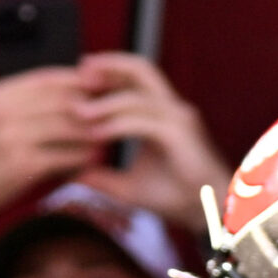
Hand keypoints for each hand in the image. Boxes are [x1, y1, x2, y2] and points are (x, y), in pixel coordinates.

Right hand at [0, 35, 95, 272]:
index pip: (45, 78)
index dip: (74, 77)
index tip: (94, 80)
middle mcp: (5, 115)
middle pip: (61, 101)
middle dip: (89, 102)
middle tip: (109, 105)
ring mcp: (14, 141)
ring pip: (67, 127)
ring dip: (90, 130)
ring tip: (106, 130)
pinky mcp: (23, 167)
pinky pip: (62, 156)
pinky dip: (80, 156)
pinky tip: (91, 156)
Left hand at [70, 52, 229, 233]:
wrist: (206, 213)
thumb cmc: (174, 197)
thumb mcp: (128, 188)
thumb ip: (101, 178)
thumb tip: (72, 176)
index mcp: (160, 113)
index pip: (134, 78)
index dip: (107, 72)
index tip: (77, 79)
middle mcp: (171, 108)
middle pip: (141, 68)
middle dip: (109, 65)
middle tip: (79, 73)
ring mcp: (178, 118)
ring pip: (138, 95)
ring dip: (105, 102)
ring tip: (77, 111)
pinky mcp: (181, 134)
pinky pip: (143, 121)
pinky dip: (117, 125)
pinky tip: (95, 134)